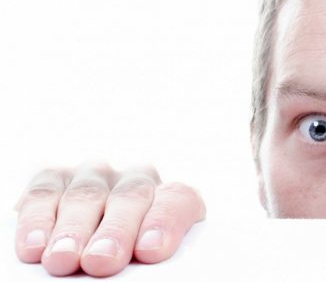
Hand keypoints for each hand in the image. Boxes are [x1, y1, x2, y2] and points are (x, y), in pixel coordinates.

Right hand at [14, 162, 205, 276]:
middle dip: (115, 231)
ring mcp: (95, 175)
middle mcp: (136, 178)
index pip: (178, 200)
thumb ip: (147, 258)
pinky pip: (44, 193)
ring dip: (73, 229)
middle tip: (102, 261)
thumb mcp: (146, 254)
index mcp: (172, 197)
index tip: (152, 250)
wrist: (98, 228)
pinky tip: (34, 246)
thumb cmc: (130, 252)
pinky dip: (37, 220)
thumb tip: (140, 263)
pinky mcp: (54, 177)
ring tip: (63, 259)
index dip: (165, 221)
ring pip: (86, 195)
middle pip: (131, 197)